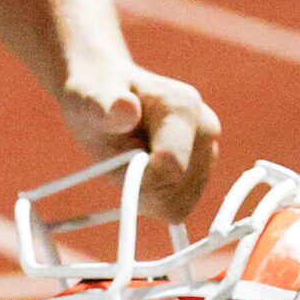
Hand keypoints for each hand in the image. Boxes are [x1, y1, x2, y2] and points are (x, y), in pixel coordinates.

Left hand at [58, 57, 220, 220]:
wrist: (108, 93)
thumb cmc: (97, 98)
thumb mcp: (90, 100)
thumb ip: (105, 108)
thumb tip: (124, 108)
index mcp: (184, 106)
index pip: (170, 169)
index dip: (136, 176)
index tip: (118, 157)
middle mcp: (206, 127)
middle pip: (176, 193)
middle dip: (143, 187)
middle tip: (123, 159)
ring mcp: (209, 150)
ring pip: (179, 204)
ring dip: (148, 194)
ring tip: (133, 162)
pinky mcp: (204, 169)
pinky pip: (180, 206)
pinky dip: (157, 199)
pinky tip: (145, 173)